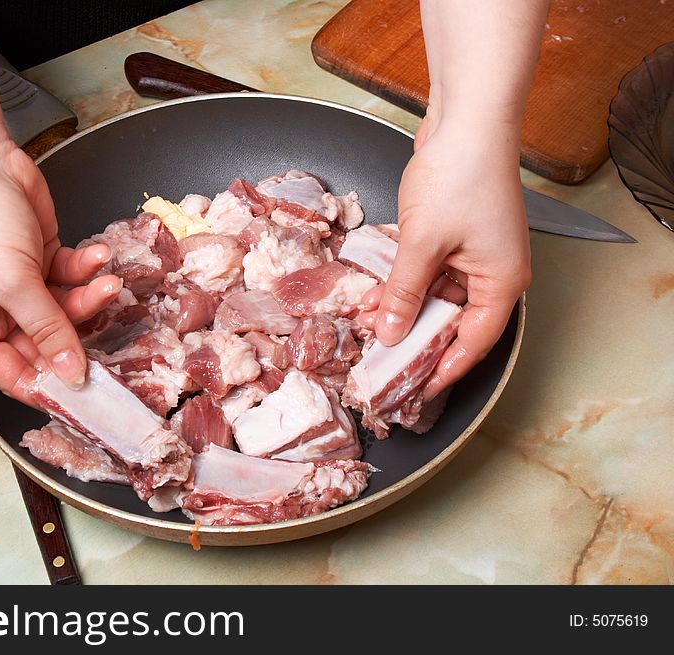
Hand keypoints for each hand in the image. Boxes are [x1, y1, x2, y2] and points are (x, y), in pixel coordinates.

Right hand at [0, 139, 120, 404]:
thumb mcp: (13, 283)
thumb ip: (48, 329)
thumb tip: (70, 375)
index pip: (12, 375)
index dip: (49, 386)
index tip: (86, 393)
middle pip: (44, 345)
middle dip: (76, 334)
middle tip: (108, 333)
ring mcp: (17, 286)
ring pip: (64, 312)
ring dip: (89, 298)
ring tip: (108, 283)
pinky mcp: (39, 259)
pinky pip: (70, 279)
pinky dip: (85, 270)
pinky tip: (95, 256)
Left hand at [358, 112, 530, 398]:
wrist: (465, 120)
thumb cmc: (460, 176)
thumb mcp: (422, 243)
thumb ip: (404, 292)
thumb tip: (391, 333)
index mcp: (501, 283)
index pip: (473, 343)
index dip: (443, 370)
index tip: (416, 391)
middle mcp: (491, 274)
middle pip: (453, 323)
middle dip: (414, 339)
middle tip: (381, 360)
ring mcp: (473, 255)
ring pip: (434, 298)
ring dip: (403, 310)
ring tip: (369, 326)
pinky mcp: (453, 238)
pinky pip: (427, 273)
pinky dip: (404, 283)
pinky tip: (375, 295)